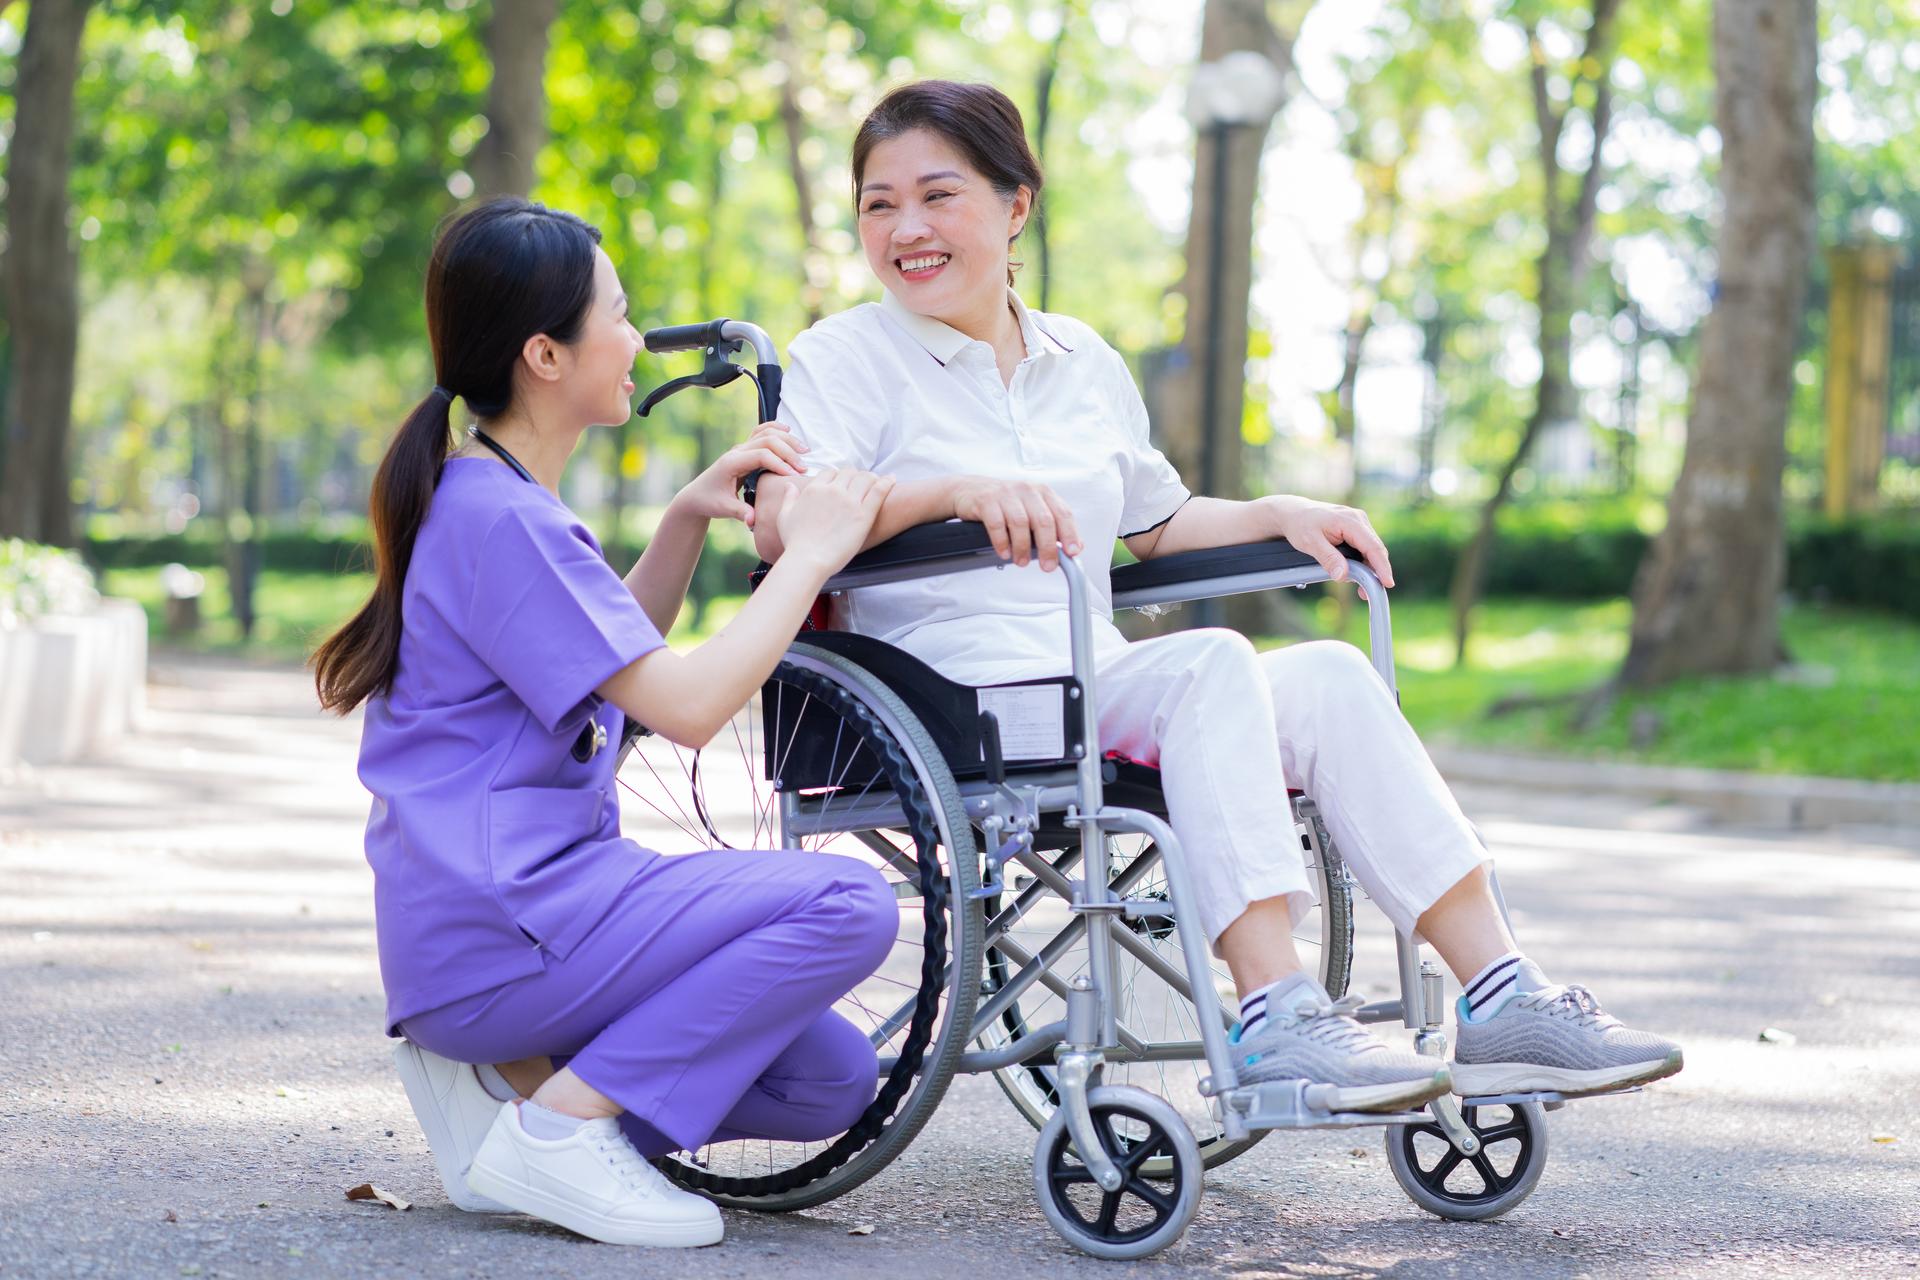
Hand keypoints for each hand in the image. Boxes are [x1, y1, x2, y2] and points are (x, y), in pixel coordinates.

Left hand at [672, 421, 807, 525]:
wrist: (697, 495)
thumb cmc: (709, 501)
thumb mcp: (724, 508)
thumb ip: (740, 512)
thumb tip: (753, 521)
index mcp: (732, 462)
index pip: (761, 455)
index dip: (779, 464)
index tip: (793, 476)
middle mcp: (737, 451)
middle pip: (767, 440)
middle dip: (788, 452)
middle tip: (804, 468)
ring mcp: (741, 448)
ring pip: (766, 433)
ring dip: (787, 439)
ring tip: (804, 451)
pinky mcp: (744, 449)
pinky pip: (761, 432)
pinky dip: (775, 429)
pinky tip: (789, 431)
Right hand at [776, 469, 897, 574]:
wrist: (808, 560)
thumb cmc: (795, 542)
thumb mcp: (784, 516)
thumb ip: (789, 498)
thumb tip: (790, 485)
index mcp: (815, 489)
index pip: (830, 472)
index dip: (837, 476)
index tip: (842, 483)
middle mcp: (833, 491)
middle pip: (849, 473)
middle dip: (855, 476)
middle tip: (860, 484)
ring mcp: (850, 502)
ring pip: (866, 478)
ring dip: (871, 478)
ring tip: (877, 482)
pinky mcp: (864, 514)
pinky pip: (880, 490)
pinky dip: (887, 482)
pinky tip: (892, 479)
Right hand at [950, 476, 1083, 570]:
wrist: (969, 490)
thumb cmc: (1003, 502)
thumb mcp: (1031, 509)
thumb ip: (1052, 525)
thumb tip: (1075, 545)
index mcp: (1042, 492)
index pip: (1062, 513)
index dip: (1069, 534)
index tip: (1072, 552)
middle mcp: (1026, 490)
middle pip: (1043, 520)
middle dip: (1047, 547)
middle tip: (1047, 565)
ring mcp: (1006, 494)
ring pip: (1020, 523)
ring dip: (1022, 547)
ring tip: (1021, 561)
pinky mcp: (986, 500)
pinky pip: (996, 524)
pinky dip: (1002, 542)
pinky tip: (1004, 552)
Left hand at [1265, 495, 1394, 593]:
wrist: (1293, 513)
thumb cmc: (1300, 525)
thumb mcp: (1310, 542)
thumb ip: (1328, 558)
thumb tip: (1343, 576)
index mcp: (1350, 520)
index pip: (1372, 546)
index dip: (1382, 566)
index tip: (1388, 583)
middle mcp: (1359, 519)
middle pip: (1375, 550)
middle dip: (1375, 572)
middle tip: (1365, 594)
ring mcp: (1358, 523)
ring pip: (1370, 550)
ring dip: (1367, 569)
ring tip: (1358, 589)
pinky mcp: (1356, 529)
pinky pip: (1364, 548)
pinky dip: (1361, 562)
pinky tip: (1353, 574)